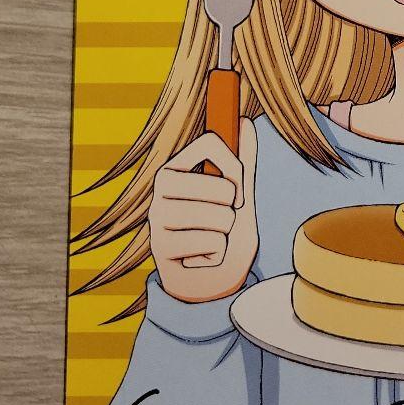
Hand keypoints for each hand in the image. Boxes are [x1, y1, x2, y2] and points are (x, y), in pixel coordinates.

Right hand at [148, 124, 258, 303]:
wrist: (210, 282)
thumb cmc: (222, 234)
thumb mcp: (237, 198)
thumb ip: (241, 164)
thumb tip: (246, 123)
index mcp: (175, 168)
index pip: (211, 143)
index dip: (234, 166)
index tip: (236, 189)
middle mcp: (160, 189)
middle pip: (220, 186)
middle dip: (232, 209)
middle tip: (220, 220)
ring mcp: (157, 218)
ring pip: (219, 216)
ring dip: (226, 233)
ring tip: (211, 239)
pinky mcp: (160, 248)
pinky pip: (212, 243)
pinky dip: (217, 253)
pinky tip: (201, 257)